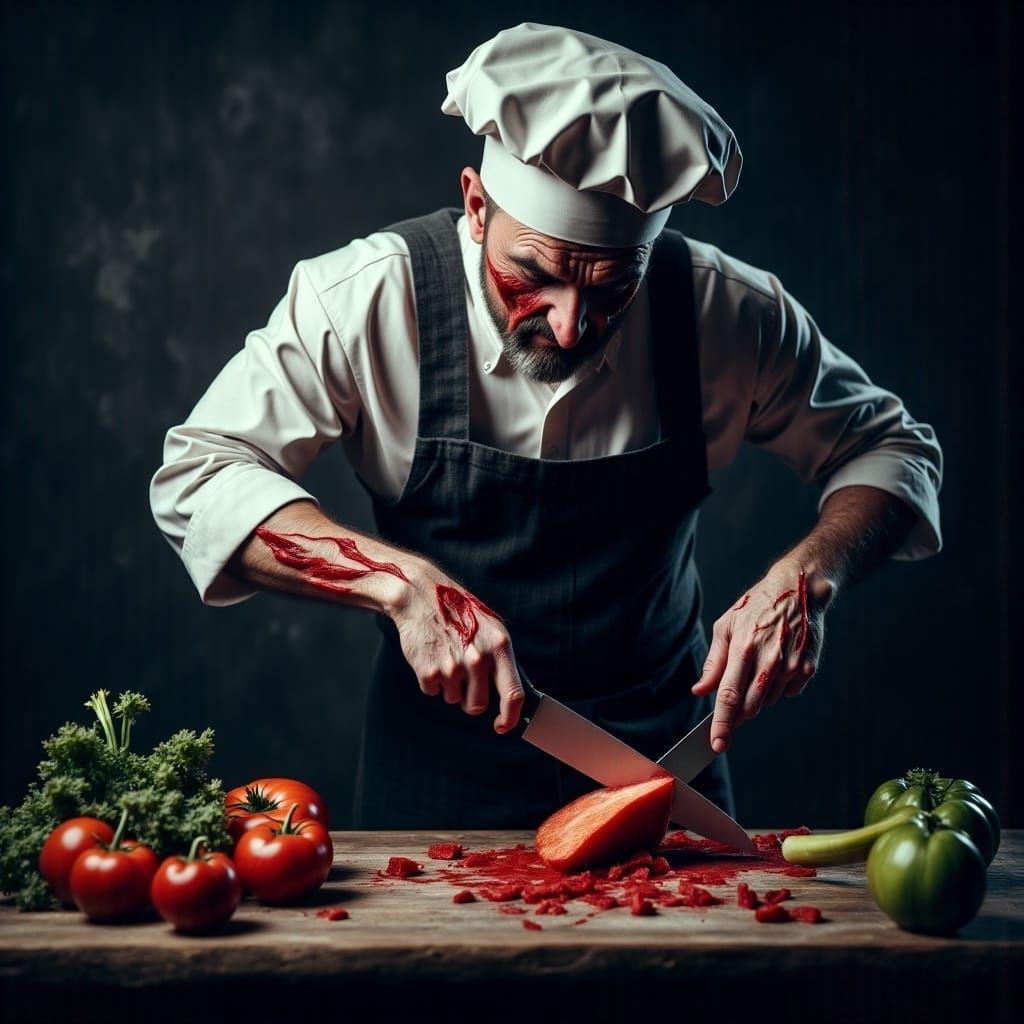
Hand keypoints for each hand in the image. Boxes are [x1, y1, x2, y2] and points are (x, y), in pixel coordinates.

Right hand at [388, 560, 524, 733]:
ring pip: (454, 699)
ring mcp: (453, 667)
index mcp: (499, 647)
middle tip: (463, 678)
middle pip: (478, 705)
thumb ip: (500, 658)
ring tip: (446, 658)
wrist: (421, 596)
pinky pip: (433, 691)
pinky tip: (432, 657)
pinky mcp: (428, 671)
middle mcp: (478, 659)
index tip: (502, 725)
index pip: (513, 694)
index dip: (510, 717)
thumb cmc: (458, 613)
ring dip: (450, 687)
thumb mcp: (490, 628)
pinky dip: (431, 681)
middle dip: (470, 699)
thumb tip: (509, 693)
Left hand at [691, 558, 832, 752]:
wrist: (799, 588)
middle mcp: (769, 660)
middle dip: (737, 714)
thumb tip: (700, 690)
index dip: (722, 724)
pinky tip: (776, 665)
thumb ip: (714, 662)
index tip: (716, 745)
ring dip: (757, 696)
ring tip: (757, 667)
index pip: (729, 697)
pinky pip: (787, 693)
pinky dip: (777, 688)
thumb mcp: (726, 626)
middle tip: (732, 707)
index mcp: (744, 648)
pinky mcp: (807, 668)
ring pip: (768, 701)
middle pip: (749, 706)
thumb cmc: (756, 607)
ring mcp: (791, 665)